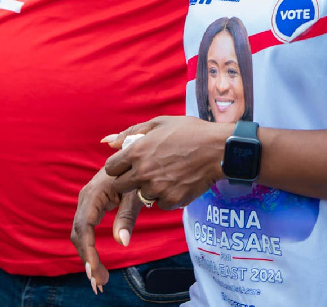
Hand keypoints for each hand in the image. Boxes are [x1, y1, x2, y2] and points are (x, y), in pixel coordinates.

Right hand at [71, 167, 140, 291]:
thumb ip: (127, 216)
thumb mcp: (135, 194)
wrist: (134, 159)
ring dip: (88, 257)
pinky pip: (85, 232)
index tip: (94, 270)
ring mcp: (86, 204)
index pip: (84, 226)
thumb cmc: (136, 174)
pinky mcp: (91, 208)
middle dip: (88, 259)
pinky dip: (89, 250)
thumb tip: (121, 243)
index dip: (87, 249)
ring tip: (100, 279)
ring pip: (80, 236)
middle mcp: (85, 199)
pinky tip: (96, 266)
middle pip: (79, 234)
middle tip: (100, 282)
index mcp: (93, 194)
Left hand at [104, 115, 225, 210]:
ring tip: (168, 173)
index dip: (119, 166)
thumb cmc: (189, 131)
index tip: (129, 164)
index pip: (110, 168)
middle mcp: (143, 172)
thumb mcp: (160, 123)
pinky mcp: (171, 200)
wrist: (218, 149)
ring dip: (150, 188)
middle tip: (147, 170)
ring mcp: (157, 188)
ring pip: (142, 195)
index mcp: (137, 151)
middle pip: (121, 186)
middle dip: (129, 179)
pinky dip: (166, 196)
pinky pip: (160, 203)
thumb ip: (131, 132)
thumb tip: (108, 142)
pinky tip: (178, 181)